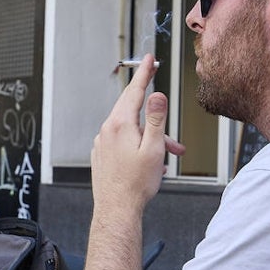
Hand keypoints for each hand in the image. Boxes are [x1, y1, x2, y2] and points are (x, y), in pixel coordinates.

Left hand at [91, 55, 184, 213]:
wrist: (116, 210)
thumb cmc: (136, 184)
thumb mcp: (154, 148)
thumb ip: (156, 119)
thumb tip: (157, 95)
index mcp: (120, 124)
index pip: (134, 91)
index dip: (145, 73)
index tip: (148, 59)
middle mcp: (107, 130)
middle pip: (132, 109)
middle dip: (155, 115)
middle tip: (165, 113)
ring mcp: (102, 143)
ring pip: (131, 130)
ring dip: (151, 138)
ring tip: (168, 156)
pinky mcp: (101, 155)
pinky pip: (122, 142)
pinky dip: (138, 147)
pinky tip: (149, 164)